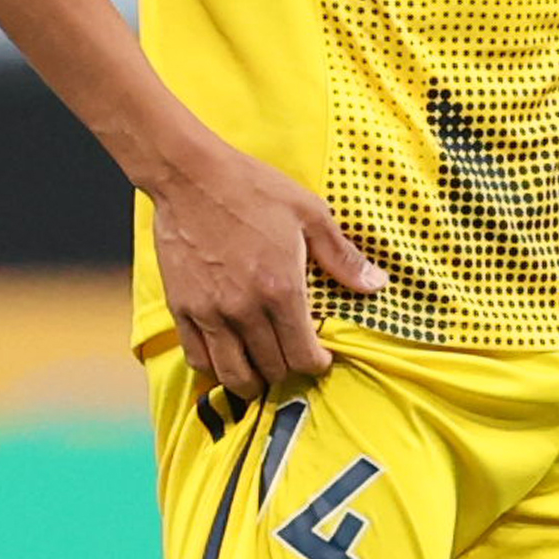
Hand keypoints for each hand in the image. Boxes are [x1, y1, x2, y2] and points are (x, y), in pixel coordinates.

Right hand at [151, 134, 374, 401]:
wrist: (191, 176)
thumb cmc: (254, 190)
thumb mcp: (311, 216)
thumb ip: (343, 257)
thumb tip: (377, 285)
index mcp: (282, 290)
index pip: (302, 355)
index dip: (317, 365)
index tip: (322, 359)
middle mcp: (244, 309)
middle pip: (271, 368)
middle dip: (288, 372)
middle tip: (295, 361)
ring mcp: (209, 311)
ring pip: (232, 373)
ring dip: (252, 381)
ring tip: (264, 373)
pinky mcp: (181, 307)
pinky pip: (197, 356)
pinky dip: (215, 368)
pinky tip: (229, 360)